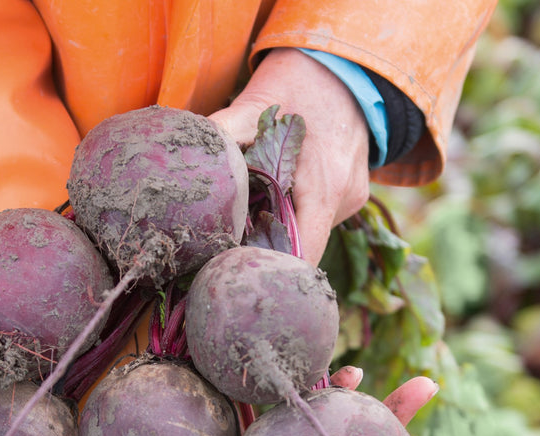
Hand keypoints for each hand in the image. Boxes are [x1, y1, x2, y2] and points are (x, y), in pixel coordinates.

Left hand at [208, 47, 370, 267]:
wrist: (348, 64)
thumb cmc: (301, 81)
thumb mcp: (256, 104)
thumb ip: (223, 133)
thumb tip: (186, 160)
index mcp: (326, 188)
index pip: (304, 257)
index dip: (271, 267)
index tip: (239, 266)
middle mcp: (345, 200)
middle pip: (302, 248)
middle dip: (268, 247)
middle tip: (233, 238)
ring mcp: (353, 199)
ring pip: (310, 232)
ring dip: (281, 225)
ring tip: (256, 204)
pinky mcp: (353, 194)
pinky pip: (319, 215)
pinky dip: (296, 210)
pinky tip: (280, 190)